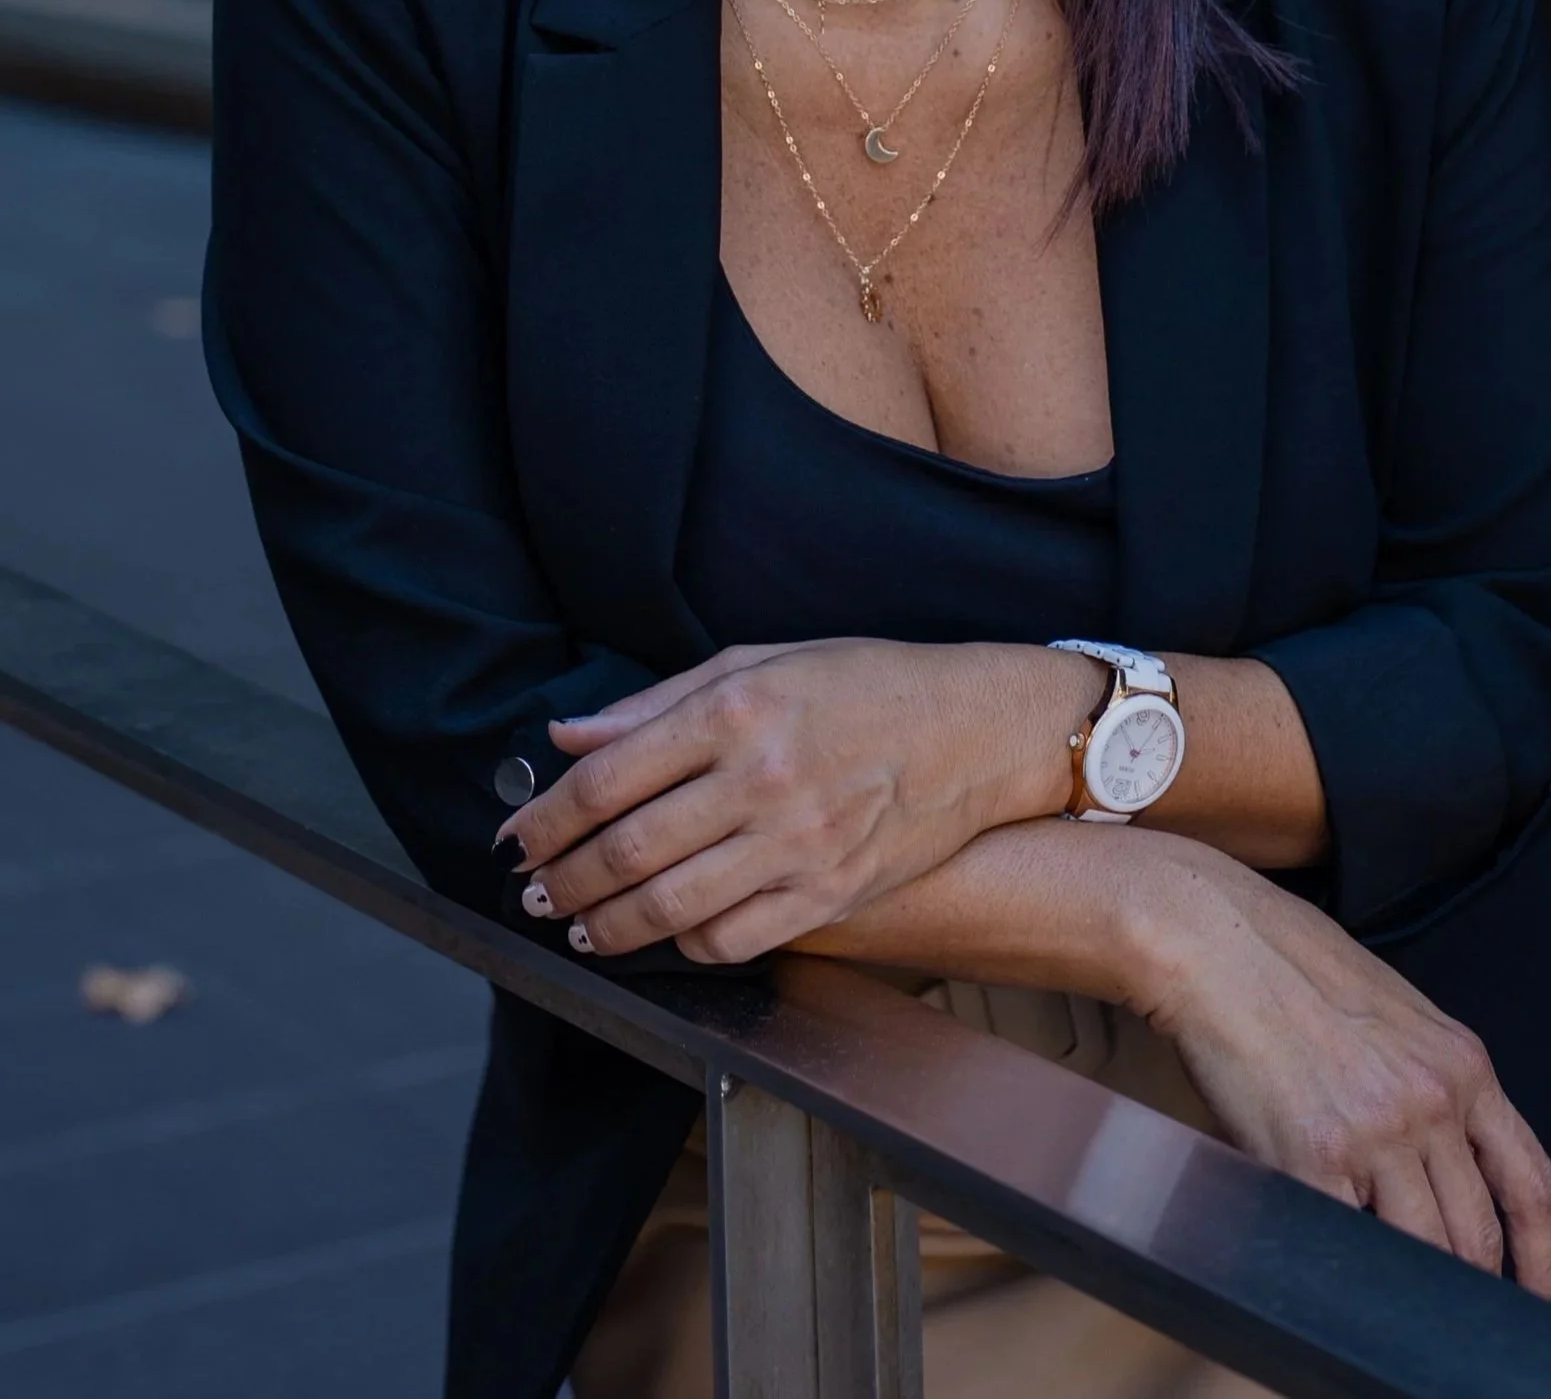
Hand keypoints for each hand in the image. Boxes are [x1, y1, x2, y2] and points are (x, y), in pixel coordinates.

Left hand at [497, 638, 1094, 961]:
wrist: (973, 730)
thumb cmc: (866, 684)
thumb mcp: (761, 662)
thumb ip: (658, 703)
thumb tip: (570, 737)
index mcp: (738, 709)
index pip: (610, 777)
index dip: (548, 816)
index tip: (519, 835)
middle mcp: (764, 778)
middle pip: (629, 849)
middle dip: (565, 879)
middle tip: (536, 891)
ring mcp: (799, 844)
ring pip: (671, 907)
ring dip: (608, 925)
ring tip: (581, 925)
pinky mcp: (829, 895)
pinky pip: (733, 940)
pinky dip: (685, 947)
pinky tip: (665, 936)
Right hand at [1120, 839, 1550, 1297]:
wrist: (1217, 942)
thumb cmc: (1292, 967)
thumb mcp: (1397, 1018)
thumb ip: (1433, 1088)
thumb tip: (1446, 1171)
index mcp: (1461, 1065)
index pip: (1530, 1183)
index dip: (1544, 1255)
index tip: (1542, 1291)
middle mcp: (1431, 1101)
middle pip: (1478, 1235)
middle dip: (1468, 1282)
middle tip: (1446, 1300)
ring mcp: (1375, 1133)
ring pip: (1423, 1253)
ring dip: (1409, 1281)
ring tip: (1383, 1284)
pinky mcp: (1313, 1158)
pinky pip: (1349, 1246)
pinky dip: (1346, 1264)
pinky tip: (1329, 1255)